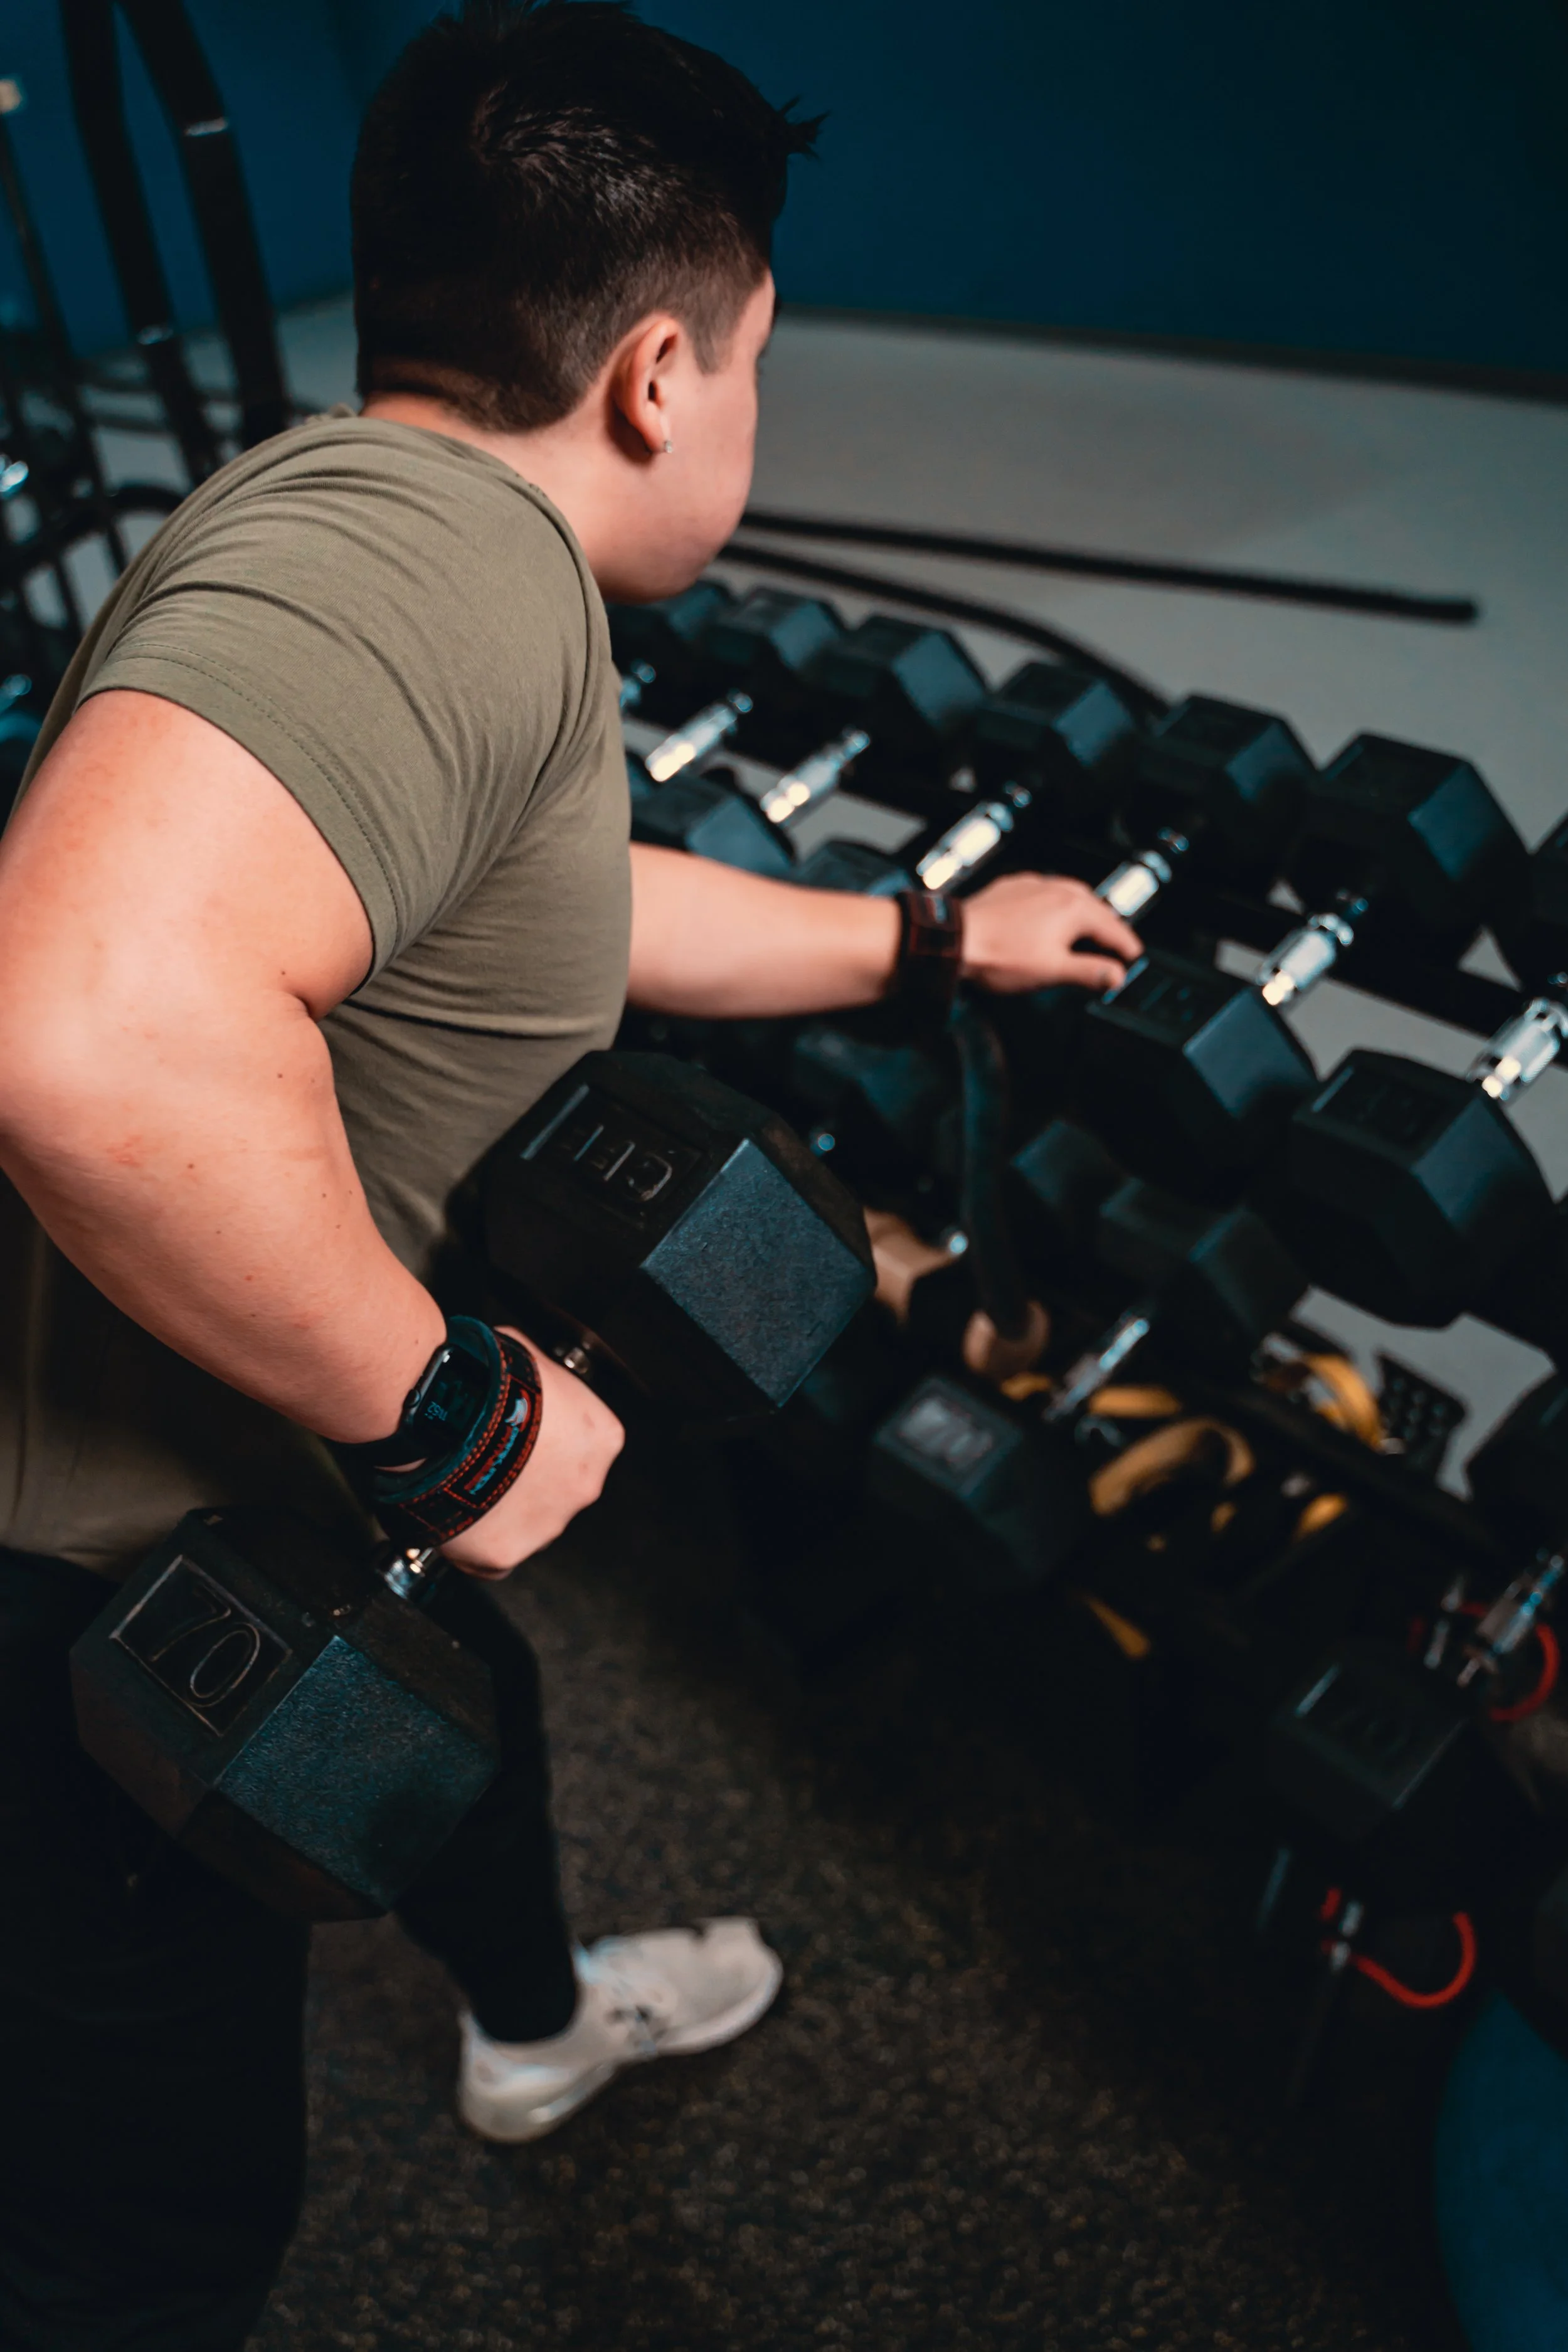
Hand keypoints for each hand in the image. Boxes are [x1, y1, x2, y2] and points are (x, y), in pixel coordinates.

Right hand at [440, 1328, 624, 1578]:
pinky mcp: (505, 1555)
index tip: (519, 1430)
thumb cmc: (487, 1383)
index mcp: (601, 1440)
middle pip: (557, 1487)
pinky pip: (492, 1554)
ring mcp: (547, 1526)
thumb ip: (542, 1379)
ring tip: (463, 1480)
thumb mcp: (529, 1358)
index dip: (546, 1436)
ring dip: (501, 1508)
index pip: (583, 1444)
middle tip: (487, 1456)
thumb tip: (527, 1378)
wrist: (445, 1418)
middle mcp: (584, 1487)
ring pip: (526, 1523)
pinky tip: (455, 1511)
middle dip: (526, 1476)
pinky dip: (475, 1539)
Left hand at [958, 871, 1140, 995]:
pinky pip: (1044, 893)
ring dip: (1084, 915)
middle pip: (1096, 909)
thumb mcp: (1053, 971)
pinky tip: (1049, 919)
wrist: (956, 939)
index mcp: (1074, 908)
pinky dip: (1055, 906)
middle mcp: (1058, 889)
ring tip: (1088, 932)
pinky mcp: (1013, 887)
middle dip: (1108, 928)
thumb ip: (1090, 972)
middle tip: (1116, 946)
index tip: (1133, 957)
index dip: (1127, 946)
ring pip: (1071, 897)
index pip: (1114, 928)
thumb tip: (1116, 976)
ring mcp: (1034, 885)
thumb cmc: (999, 955)